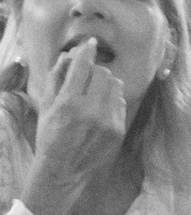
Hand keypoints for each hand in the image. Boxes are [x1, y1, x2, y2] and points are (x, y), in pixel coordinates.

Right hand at [30, 38, 125, 196]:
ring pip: (116, 86)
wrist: (65, 170)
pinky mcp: (119, 131)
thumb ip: (57, 78)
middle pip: (103, 73)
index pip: (82, 67)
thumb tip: (70, 55)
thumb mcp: (46, 106)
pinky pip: (121, 103)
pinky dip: (112, 99)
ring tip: (95, 91)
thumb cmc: (50, 135)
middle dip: (95, 70)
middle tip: (87, 76)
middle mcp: (91, 111)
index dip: (86, 52)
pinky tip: (101, 107)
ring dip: (106, 83)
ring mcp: (108, 122)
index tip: (90, 44)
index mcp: (69, 103)